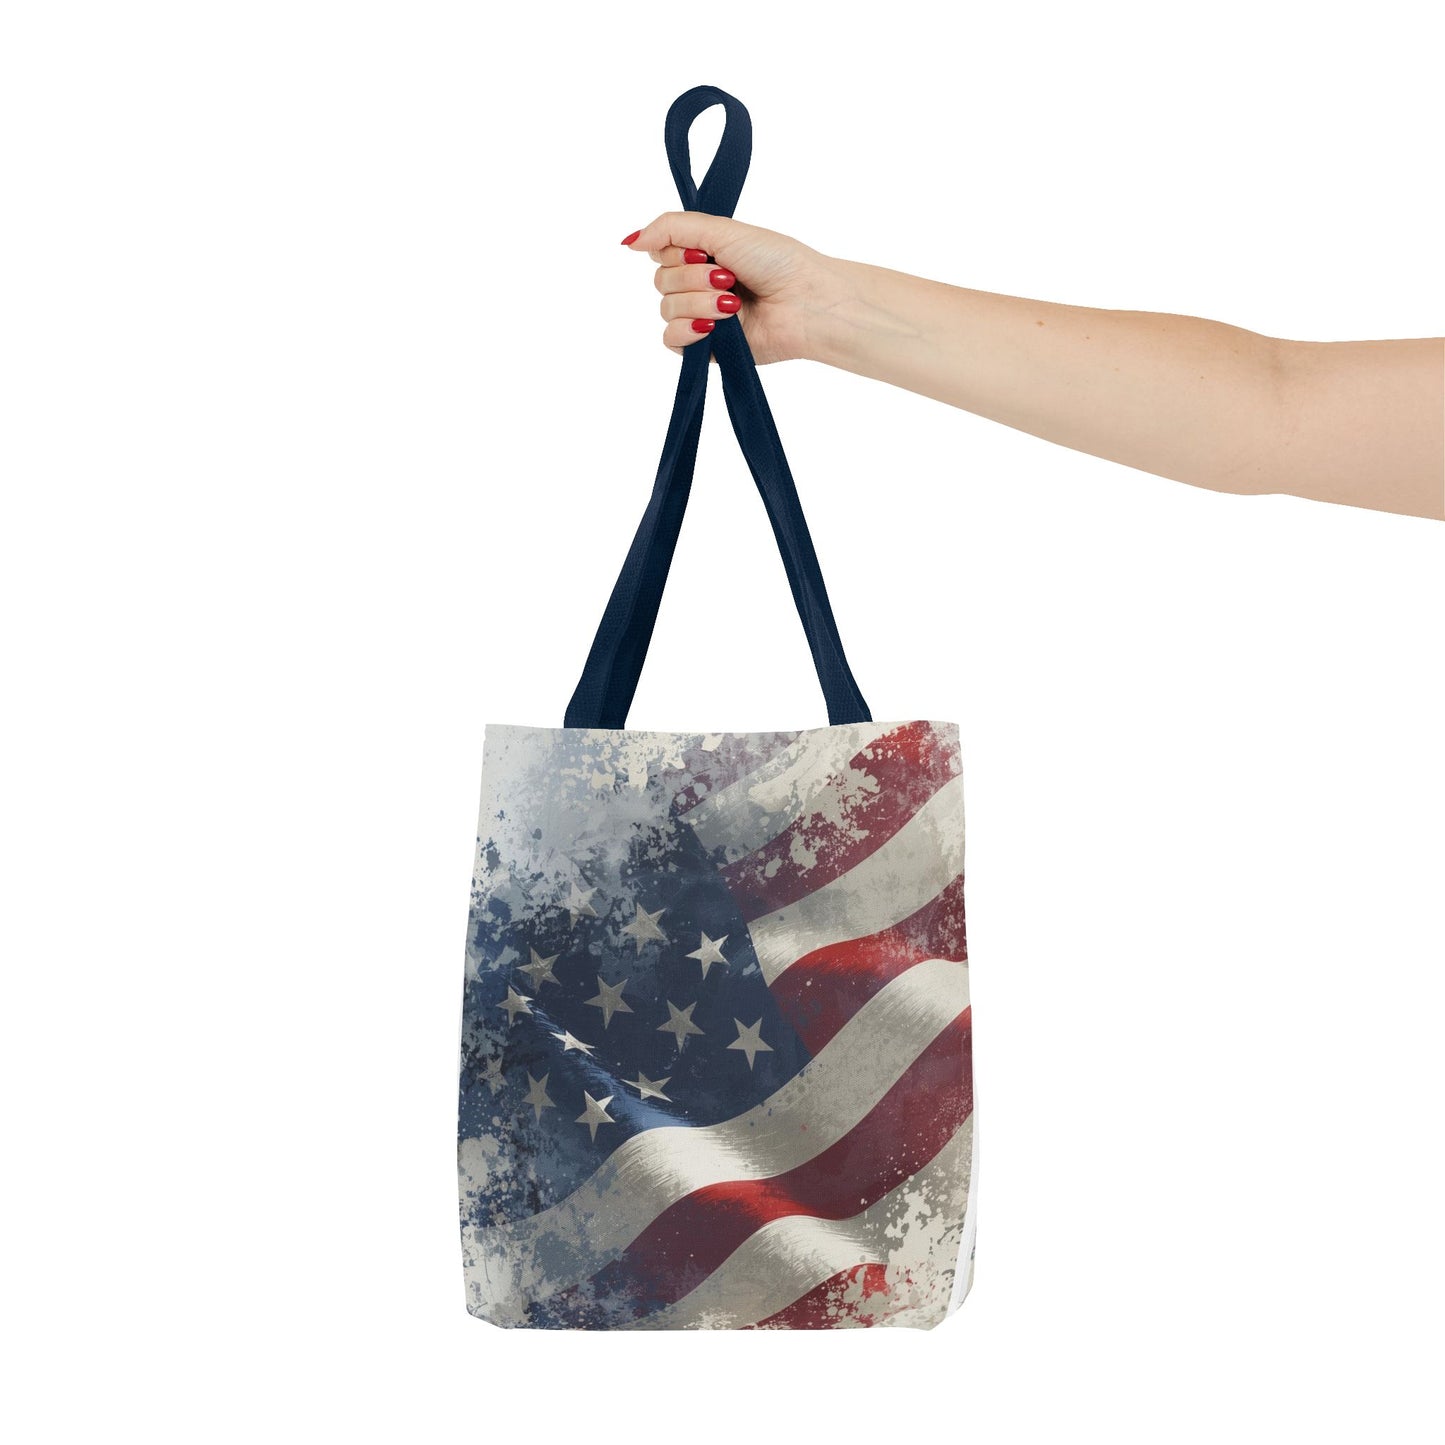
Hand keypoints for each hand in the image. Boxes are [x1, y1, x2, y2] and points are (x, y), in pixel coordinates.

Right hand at [622, 212, 833, 364]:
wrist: (803, 302)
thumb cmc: (776, 261)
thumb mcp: (721, 230)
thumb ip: (671, 227)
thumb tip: (630, 241)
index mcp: (703, 256)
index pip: (660, 252)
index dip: (676, 252)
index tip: (703, 253)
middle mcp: (699, 285)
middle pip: (660, 281)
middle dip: (691, 278)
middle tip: (727, 278)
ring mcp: (702, 317)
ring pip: (666, 309)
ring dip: (698, 303)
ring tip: (732, 302)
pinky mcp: (706, 347)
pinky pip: (671, 340)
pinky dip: (689, 330)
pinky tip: (714, 326)